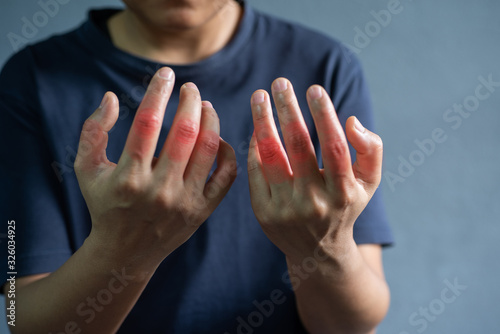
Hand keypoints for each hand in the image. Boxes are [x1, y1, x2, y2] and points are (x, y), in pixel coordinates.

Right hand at [74, 67, 236, 267]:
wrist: (125, 252)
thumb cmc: (104, 204)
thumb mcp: (86, 170)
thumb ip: (93, 131)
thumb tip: (113, 96)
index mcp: (128, 177)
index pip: (147, 123)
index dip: (158, 92)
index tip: (165, 73)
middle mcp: (159, 190)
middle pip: (184, 132)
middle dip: (190, 101)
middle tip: (190, 88)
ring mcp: (184, 201)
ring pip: (208, 149)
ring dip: (211, 120)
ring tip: (205, 106)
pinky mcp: (202, 211)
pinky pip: (225, 175)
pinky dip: (227, 152)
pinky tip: (217, 138)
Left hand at [247, 78, 382, 260]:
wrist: (317, 251)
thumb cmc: (345, 206)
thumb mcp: (369, 183)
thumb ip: (371, 149)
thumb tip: (350, 121)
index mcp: (344, 193)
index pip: (335, 147)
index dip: (324, 115)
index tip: (313, 88)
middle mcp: (315, 202)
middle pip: (298, 146)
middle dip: (287, 109)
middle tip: (279, 82)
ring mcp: (287, 209)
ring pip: (271, 156)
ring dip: (262, 121)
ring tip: (259, 97)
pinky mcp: (264, 212)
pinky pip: (256, 170)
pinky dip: (255, 145)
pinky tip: (257, 127)